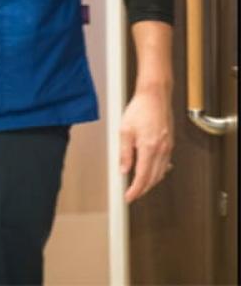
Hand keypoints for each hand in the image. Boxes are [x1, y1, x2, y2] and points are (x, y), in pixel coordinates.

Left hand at [120, 82, 173, 202]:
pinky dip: (157, 172)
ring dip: (150, 182)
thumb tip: (124, 169)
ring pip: (161, 172)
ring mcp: (168, 147)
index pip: (142, 177)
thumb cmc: (139, 109)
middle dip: (143, 189)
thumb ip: (124, 153)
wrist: (155, 97)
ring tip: (139, 186)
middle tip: (132, 194)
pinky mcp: (169, 143)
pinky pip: (165, 163)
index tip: (129, 197)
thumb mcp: (125, 131)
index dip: (136, 190)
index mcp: (149, 148)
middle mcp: (161, 150)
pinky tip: (151, 171)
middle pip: (153, 178)